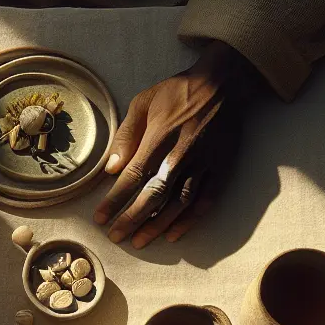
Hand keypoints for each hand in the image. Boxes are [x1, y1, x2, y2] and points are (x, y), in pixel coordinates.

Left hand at [92, 41, 262, 247]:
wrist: (224, 83)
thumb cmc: (178, 92)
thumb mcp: (144, 102)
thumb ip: (126, 136)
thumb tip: (111, 168)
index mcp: (159, 139)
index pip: (132, 177)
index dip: (114, 201)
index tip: (100, 218)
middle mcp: (181, 155)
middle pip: (153, 196)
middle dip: (132, 219)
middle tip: (116, 237)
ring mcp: (204, 164)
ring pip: (179, 203)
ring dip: (158, 225)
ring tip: (140, 241)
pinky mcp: (222, 168)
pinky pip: (206, 200)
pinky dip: (190, 220)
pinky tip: (174, 234)